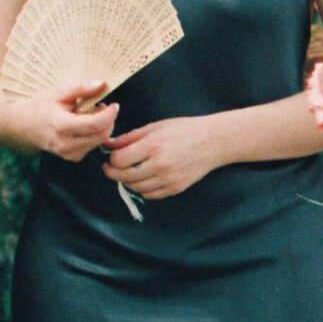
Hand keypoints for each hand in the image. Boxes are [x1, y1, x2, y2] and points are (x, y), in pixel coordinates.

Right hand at [29, 79, 118, 161]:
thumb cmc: (40, 107)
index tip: (114, 105)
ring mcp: (68, 154)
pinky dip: (94, 136)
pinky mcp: (71, 158)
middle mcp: (65, 144)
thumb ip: (81, 88)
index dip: (110, 115)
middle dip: (108, 121)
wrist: (23, 126)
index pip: (95, 124)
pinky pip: (92, 147)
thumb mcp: (58, 92)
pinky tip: (83, 126)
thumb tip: (102, 84)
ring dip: (101, 128)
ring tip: (89, 115)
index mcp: (61, 126)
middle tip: (101, 107)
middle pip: (102, 135)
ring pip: (99, 142)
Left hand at [103, 114, 219, 200]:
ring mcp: (168, 179)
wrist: (213, 142)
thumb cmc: (185, 130)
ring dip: (127, 181)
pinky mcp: (175, 188)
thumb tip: (108, 145)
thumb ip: (130, 137)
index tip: (111, 156)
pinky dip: (142, 188)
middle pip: (124, 176)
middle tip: (110, 168)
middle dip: (112, 172)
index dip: (111, 159)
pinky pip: (149, 194)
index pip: (119, 160)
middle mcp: (160, 164)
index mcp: (153, 145)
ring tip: (129, 171)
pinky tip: (144, 178)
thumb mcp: (156, 127)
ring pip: (135, 187)